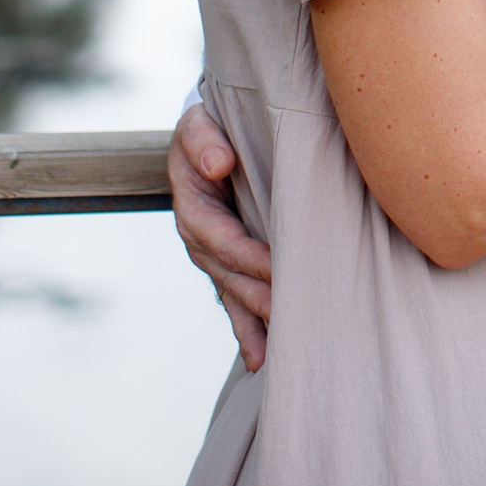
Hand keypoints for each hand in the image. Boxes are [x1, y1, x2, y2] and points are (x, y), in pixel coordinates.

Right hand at [171, 103, 271, 370]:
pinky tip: (260, 359)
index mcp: (193, 207)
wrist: (207, 140)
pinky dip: (247, 330)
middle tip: (292, 313)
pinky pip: (234, 301)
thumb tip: (217, 164)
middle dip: (258, 295)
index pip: (220, 237)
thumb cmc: (208, 132)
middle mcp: (199, 238)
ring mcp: (212, 256)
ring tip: (277, 350)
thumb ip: (203, 140)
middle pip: (229, 275)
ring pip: (233, 295)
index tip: (279, 268)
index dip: (248, 255)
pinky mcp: (228, 265)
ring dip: (253, 322)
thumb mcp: (198, 126)